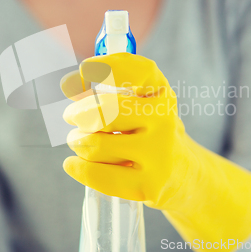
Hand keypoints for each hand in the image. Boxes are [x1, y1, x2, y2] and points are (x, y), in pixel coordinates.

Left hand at [61, 52, 199, 209]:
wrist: (181, 171)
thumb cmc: (148, 128)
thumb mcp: (139, 99)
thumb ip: (105, 85)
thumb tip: (69, 85)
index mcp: (161, 92)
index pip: (138, 70)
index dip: (105, 67)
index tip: (83, 72)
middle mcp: (164, 119)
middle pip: (106, 111)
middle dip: (78, 113)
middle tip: (71, 116)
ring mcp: (159, 153)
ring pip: (96, 145)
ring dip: (77, 142)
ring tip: (79, 142)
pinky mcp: (150, 185)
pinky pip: (98, 174)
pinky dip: (78, 167)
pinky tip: (72, 163)